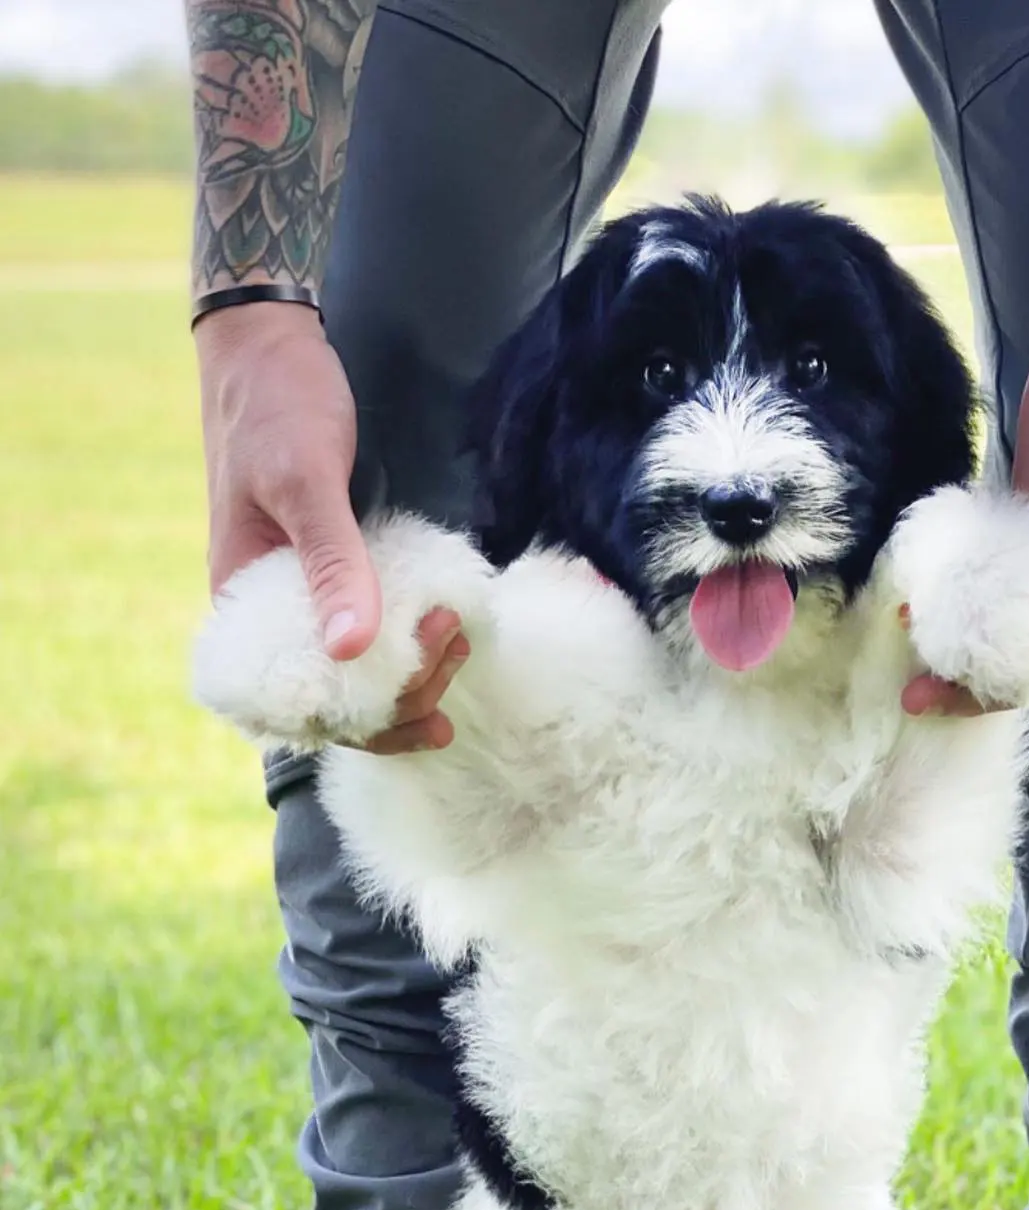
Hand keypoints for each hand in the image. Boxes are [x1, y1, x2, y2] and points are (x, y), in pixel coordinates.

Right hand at [196, 301, 465, 751]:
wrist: (270, 341)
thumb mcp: (304, 481)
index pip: (301, 706)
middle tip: (454, 647)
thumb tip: (351, 649)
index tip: (424, 703)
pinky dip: (411, 639)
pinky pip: (370, 626)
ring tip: (460, 638)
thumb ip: (330, 563)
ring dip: (415, 672)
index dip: (365, 724)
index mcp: (242, 608)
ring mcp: (302, 592)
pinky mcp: (332, 568)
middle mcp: (271, 614)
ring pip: (360, 669)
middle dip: (404, 695)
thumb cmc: (276, 404)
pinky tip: (449, 630)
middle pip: (339, 699)